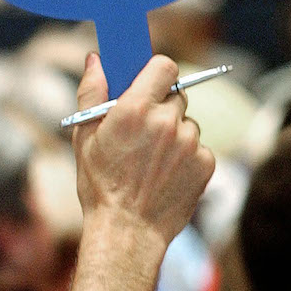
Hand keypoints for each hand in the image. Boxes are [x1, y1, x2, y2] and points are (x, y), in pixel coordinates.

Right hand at [73, 53, 214, 245]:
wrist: (128, 231)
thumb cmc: (100, 184)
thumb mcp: (84, 136)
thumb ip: (92, 91)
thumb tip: (97, 59)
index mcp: (135, 109)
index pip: (164, 66)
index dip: (158, 72)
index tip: (150, 81)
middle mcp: (167, 121)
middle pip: (177, 95)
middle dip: (162, 106)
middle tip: (145, 129)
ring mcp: (191, 142)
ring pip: (188, 123)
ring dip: (175, 133)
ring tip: (152, 159)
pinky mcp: (206, 162)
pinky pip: (199, 147)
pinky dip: (187, 156)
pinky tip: (166, 173)